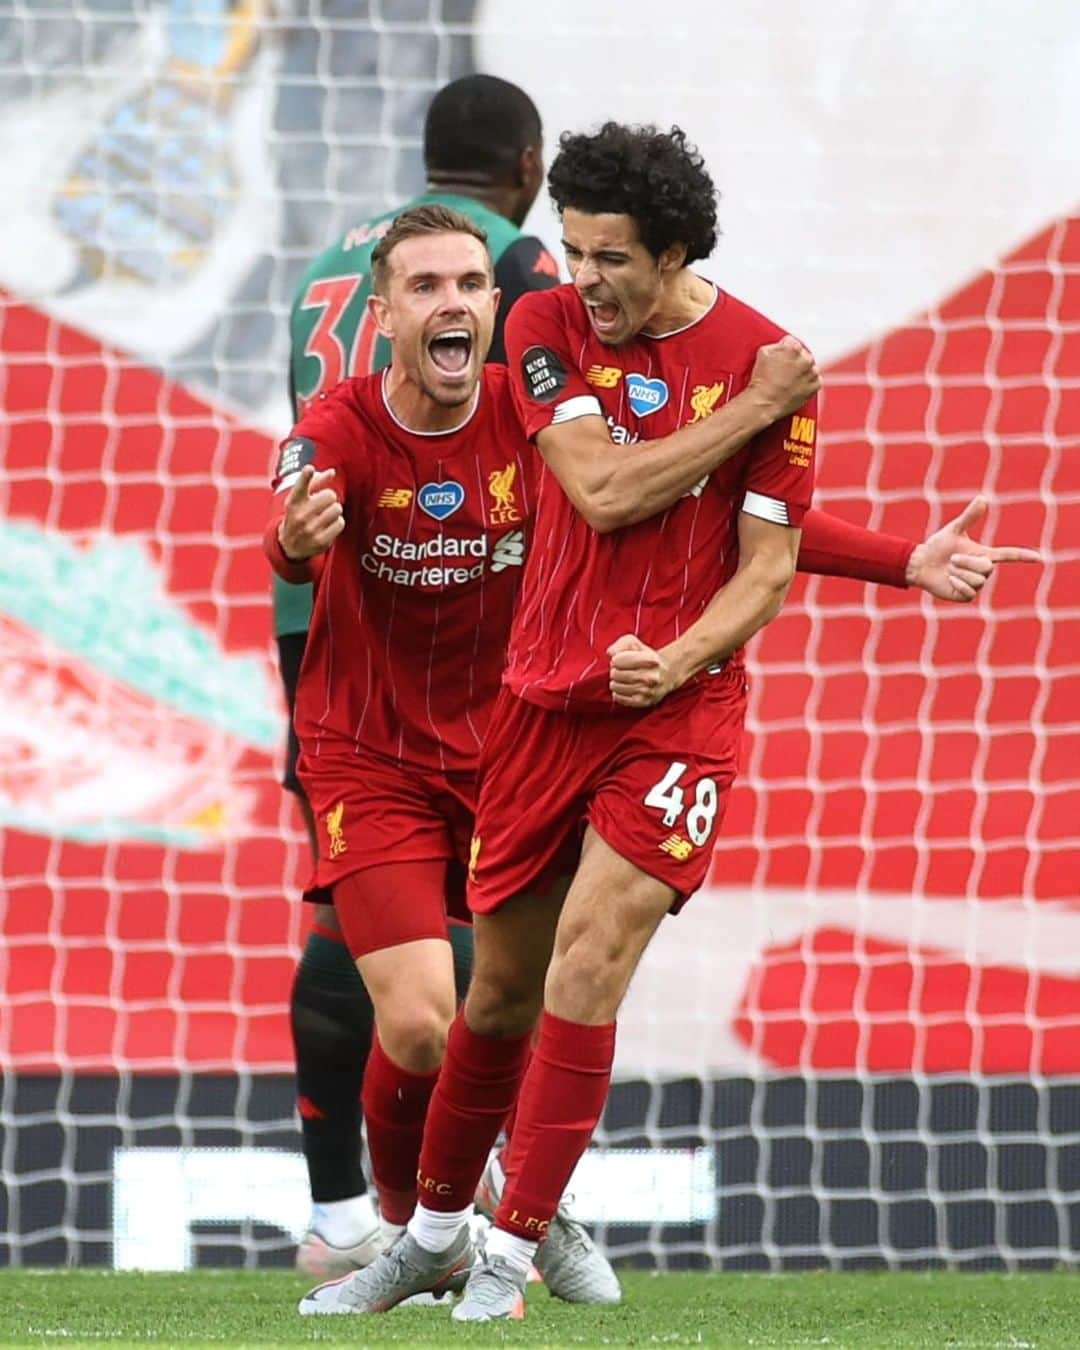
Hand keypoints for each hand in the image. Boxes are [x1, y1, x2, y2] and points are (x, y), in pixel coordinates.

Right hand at [278, 465, 344, 560]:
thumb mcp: (300, 498)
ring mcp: (310, 529)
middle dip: (330, 498)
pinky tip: (329, 525)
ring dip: (334, 511)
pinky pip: (340, 523)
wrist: (289, 545)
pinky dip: (337, 523)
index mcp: (294, 502)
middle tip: (324, 504)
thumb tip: (332, 471)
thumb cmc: (298, 515)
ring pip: (337, 509)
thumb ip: (315, 482)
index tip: (309, 468)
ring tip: (326, 515)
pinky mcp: (320, 541)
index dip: (305, 476)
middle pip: (330, 495)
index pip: (300, 486)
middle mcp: (300, 515)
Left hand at [607, 634, 681, 708]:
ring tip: (621, 679)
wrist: (666, 674)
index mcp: (650, 659)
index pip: (618, 660)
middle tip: (619, 670)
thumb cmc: (646, 658)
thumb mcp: (636, 644)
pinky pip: (620, 699)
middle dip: (614, 671)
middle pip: (616, 674)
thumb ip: (621, 644)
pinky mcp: (644, 701)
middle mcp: (651, 676)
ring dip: (615, 682)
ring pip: (617, 687)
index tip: (619, 660)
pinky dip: (617, 693)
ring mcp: (648, 691)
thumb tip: (611, 652)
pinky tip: (622, 688)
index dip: (615, 660)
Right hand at [747, 335, 820, 419]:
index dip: (784, 350)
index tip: (780, 358)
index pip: (792, 343)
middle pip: (803, 355)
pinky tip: (796, 386)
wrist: (765, 403)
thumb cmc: (762, 380)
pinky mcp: (815, 386)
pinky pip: (815, 381)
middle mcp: (806, 359)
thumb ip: (777, 345)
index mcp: (794, 348)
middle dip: (795, 361)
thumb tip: (783, 345)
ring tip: (789, 380)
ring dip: (802, 371)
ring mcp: (812, 373)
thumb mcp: (763, 353)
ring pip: (810, 367)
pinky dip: (808, 383)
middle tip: (784, 371)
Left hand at [905, 496, 1041, 601]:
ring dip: (959, 572)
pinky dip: (956, 583)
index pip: (1008, 554)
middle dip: (966, 562)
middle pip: (986, 568)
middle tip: (952, 559)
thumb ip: (969, 517)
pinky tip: (949, 580)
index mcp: (984, 554)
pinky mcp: (966, 596)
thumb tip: (982, 499)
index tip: (1039, 558)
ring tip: (949, 569)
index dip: (1022, 556)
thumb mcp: (953, 530)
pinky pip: (968, 591)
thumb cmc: (938, 547)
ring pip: (978, 580)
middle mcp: (983, 570)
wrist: (921, 565)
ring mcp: (975, 584)